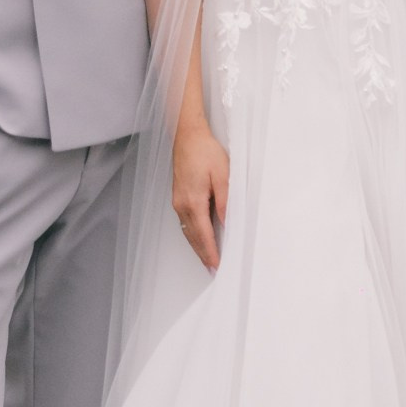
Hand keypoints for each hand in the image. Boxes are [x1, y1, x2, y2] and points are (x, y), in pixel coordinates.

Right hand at [172, 115, 228, 271]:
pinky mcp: (178, 197)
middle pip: (193, 237)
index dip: (211, 252)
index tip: (216, 266)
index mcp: (194, 201)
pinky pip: (185, 222)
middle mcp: (182, 205)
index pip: (204, 235)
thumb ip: (225, 201)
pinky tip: (198, 237)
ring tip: (207, 259)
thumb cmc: (205, 152)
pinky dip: (192, 234)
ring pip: (188, 231)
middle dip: (203, 255)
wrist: (187, 136)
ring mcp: (178, 201)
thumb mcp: (223, 175)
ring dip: (197, 246)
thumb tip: (227, 223)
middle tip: (213, 270)